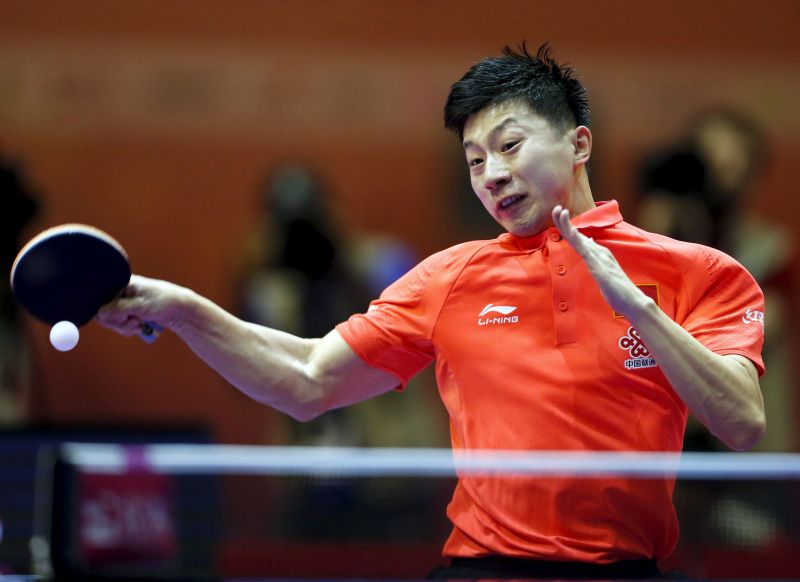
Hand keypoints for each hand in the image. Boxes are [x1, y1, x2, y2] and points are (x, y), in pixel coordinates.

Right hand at [97, 275, 189, 336]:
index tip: (123, 316)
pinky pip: (121, 324)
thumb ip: (118, 309)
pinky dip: (129, 328)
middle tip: (133, 321)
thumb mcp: (140, 305)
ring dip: (125, 327)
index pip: (100, 300)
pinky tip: (140, 326)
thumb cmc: (163, 301)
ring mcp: (124, 303)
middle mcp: (120, 292)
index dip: (108, 312)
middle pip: (104, 313)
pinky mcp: (129, 312)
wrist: (181, 310)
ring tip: (139, 323)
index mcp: (121, 283)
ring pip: (112, 321)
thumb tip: (99, 314)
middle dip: (118, 322)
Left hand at [551, 205, 651, 320]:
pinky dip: (577, 240)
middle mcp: (600, 252)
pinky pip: (585, 251)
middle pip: (577, 235)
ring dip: (568, 225)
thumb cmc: (618, 290)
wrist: (633, 302)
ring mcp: (600, 258)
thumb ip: (596, 258)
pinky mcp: (599, 267)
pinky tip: (570, 232)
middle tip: (556, 208)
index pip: (579, 239)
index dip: (568, 227)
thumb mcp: (603, 271)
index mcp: (599, 254)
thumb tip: (589, 242)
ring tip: (559, 211)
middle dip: (564, 221)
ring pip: (579, 239)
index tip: (559, 216)